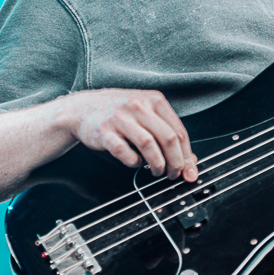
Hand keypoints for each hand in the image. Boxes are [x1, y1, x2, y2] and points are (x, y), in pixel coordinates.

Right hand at [59, 89, 198, 181]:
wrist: (83, 108)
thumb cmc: (120, 113)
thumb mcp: (147, 113)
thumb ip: (167, 132)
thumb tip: (190, 160)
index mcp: (155, 100)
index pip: (179, 131)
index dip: (187, 155)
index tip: (189, 170)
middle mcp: (139, 106)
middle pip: (168, 138)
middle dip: (176, 162)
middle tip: (174, 174)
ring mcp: (121, 118)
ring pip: (149, 144)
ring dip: (157, 164)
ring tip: (157, 171)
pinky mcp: (104, 131)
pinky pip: (124, 151)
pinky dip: (133, 162)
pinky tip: (135, 162)